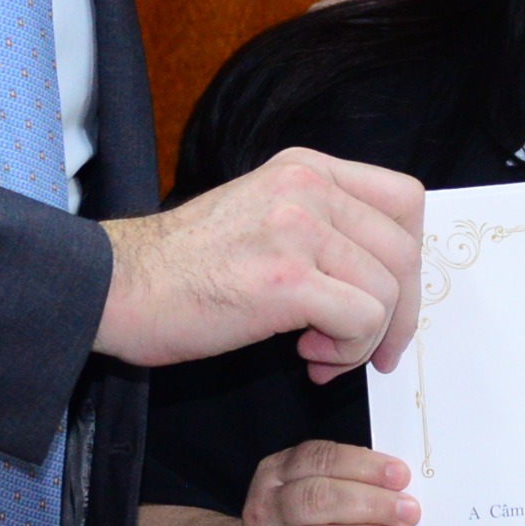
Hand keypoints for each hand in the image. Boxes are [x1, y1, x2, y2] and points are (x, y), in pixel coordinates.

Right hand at [95, 147, 426, 378]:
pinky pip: (361, 319)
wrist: (115, 286)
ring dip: (364, 338)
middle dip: (400, 312)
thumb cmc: (183, 267)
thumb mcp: (262, 216)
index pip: (405, 200)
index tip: (390, 299)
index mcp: (306, 168)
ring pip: (388, 290)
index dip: (409, 258)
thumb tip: (384, 275)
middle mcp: (307, 186)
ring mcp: (297, 228)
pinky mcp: (286, 278)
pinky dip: (346, 350)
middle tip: (369, 348)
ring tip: (319, 351)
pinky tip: (307, 356)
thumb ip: (321, 227)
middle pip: (405, 250)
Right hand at [240, 440, 416, 525]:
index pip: (316, 459)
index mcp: (275, 476)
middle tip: (407, 511)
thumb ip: (356, 483)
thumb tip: (400, 482)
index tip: (400, 475)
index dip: (362, 465)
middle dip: (370, 503)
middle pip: (315, 499)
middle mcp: (267, 515)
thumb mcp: (329, 496)